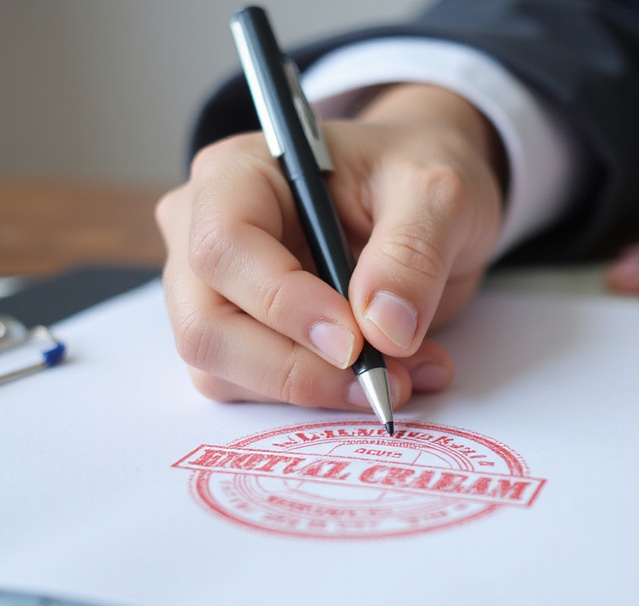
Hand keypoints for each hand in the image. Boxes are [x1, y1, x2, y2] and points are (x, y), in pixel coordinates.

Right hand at [159, 85, 503, 411]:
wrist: (419, 200)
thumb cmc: (411, 177)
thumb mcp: (437, 194)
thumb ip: (413, 253)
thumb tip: (384, 329)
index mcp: (237, 175)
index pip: (222, 249)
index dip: (282, 304)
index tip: (355, 341)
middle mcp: (201, 232)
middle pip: (205, 326)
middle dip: (295, 368)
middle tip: (383, 380)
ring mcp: (211, 291)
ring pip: (222, 372)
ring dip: (314, 389)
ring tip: (404, 372)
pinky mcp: (236, 338)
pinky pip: (254, 390)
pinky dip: (320, 396)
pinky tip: (387, 373)